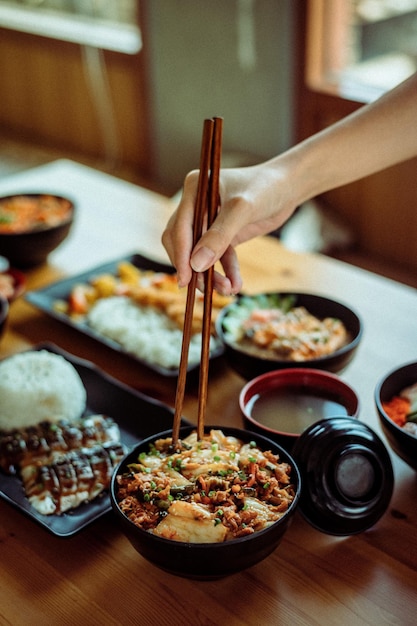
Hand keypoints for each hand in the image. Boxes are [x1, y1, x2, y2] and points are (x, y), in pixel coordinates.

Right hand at [162, 161, 297, 294]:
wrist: (289, 188)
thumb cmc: (266, 189)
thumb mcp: (242, 210)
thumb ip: (219, 236)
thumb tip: (196, 265)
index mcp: (194, 190)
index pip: (178, 228)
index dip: (180, 255)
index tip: (185, 279)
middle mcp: (195, 205)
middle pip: (183, 245)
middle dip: (194, 268)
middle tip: (206, 289)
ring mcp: (208, 221)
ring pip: (200, 255)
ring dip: (211, 275)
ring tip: (228, 289)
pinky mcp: (222, 235)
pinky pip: (218, 258)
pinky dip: (226, 272)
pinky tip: (235, 285)